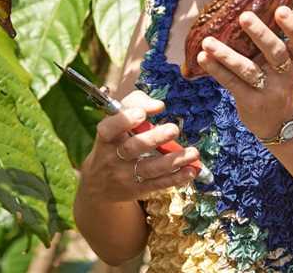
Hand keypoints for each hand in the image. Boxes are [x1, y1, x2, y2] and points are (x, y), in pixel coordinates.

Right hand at [78, 90, 198, 202]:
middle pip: (132, 148)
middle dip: (154, 138)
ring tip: (193, 152)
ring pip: (150, 168)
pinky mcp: (137, 189)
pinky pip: (158, 184)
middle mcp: (112, 157)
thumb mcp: (117, 120)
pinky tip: (191, 170)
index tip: (141, 114)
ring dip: (173, 161)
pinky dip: (176, 178)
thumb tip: (158, 105)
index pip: (109, 128)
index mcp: (106, 137)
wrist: (99, 183)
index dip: (124, 121)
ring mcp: (124, 175)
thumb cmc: (115, 141)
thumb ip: (136, 104)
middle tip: (174, 129)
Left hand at [196, 5, 292, 139]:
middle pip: (275, 52)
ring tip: (207, 42)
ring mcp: (268, 89)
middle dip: (260, 34)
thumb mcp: (285, 63)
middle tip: (244, 16)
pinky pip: (232, 83)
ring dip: (226, 55)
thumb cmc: (277, 81)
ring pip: (248, 70)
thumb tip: (260, 1)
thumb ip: (276, 40)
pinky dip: (217, 69)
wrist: (280, 123)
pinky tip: (203, 58)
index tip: (281, 9)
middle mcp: (285, 74)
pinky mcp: (251, 101)